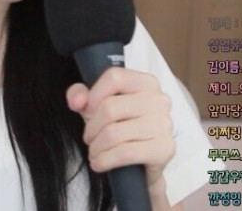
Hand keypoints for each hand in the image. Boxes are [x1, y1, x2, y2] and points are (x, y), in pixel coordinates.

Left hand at [66, 67, 175, 189]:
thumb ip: (81, 95)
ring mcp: (164, 124)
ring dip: (96, 147)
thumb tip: (77, 102)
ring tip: (94, 152)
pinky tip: (99, 163)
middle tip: (89, 138)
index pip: (114, 77)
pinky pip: (125, 153)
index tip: (86, 111)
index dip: (94, 95)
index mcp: (146, 82)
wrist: (146, 160)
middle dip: (91, 127)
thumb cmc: (122, 126)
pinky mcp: (164, 149)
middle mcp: (159, 100)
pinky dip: (104, 160)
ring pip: (114, 133)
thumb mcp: (99, 106)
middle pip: (110, 108)